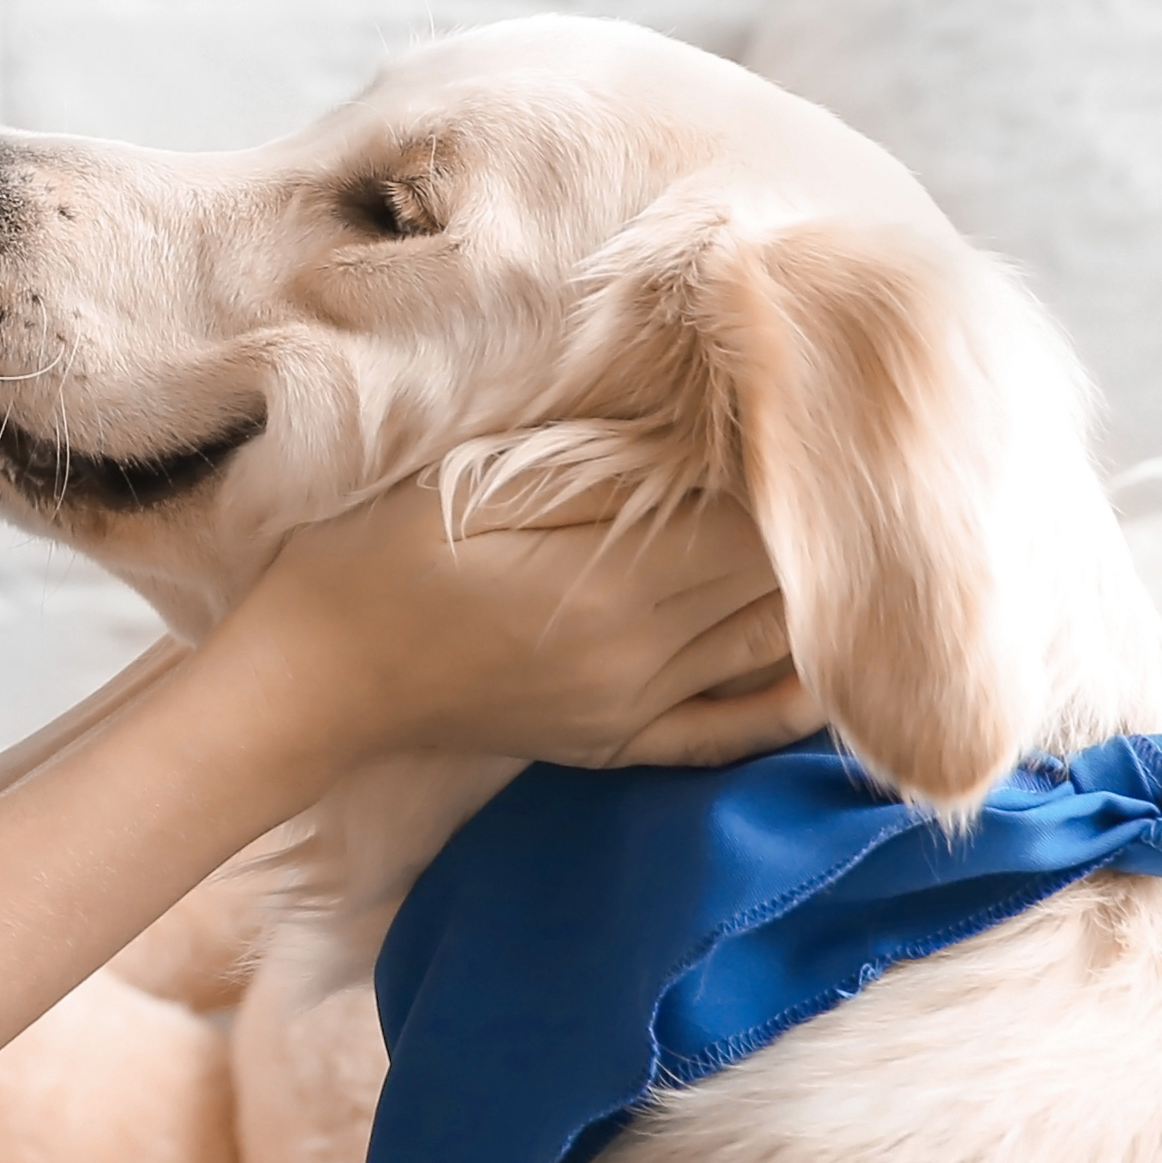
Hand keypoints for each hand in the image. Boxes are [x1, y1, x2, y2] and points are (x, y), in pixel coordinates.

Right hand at [221, 485, 805, 778]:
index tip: (806, 421)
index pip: (757, 520)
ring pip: (770, 647)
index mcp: (616, 583)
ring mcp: (635, 708)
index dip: (790, 469)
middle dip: (816, 525)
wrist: (316, 673)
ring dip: (814, 596)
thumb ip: (600, 467)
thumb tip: (704, 437)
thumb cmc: (378, 557)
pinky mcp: (617, 742)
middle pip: (778, 582)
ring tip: (845, 537)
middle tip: (843, 471)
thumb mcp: (478, 483)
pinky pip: (730, 732)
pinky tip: (828, 666)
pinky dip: (789, 704)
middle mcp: (645, 656)